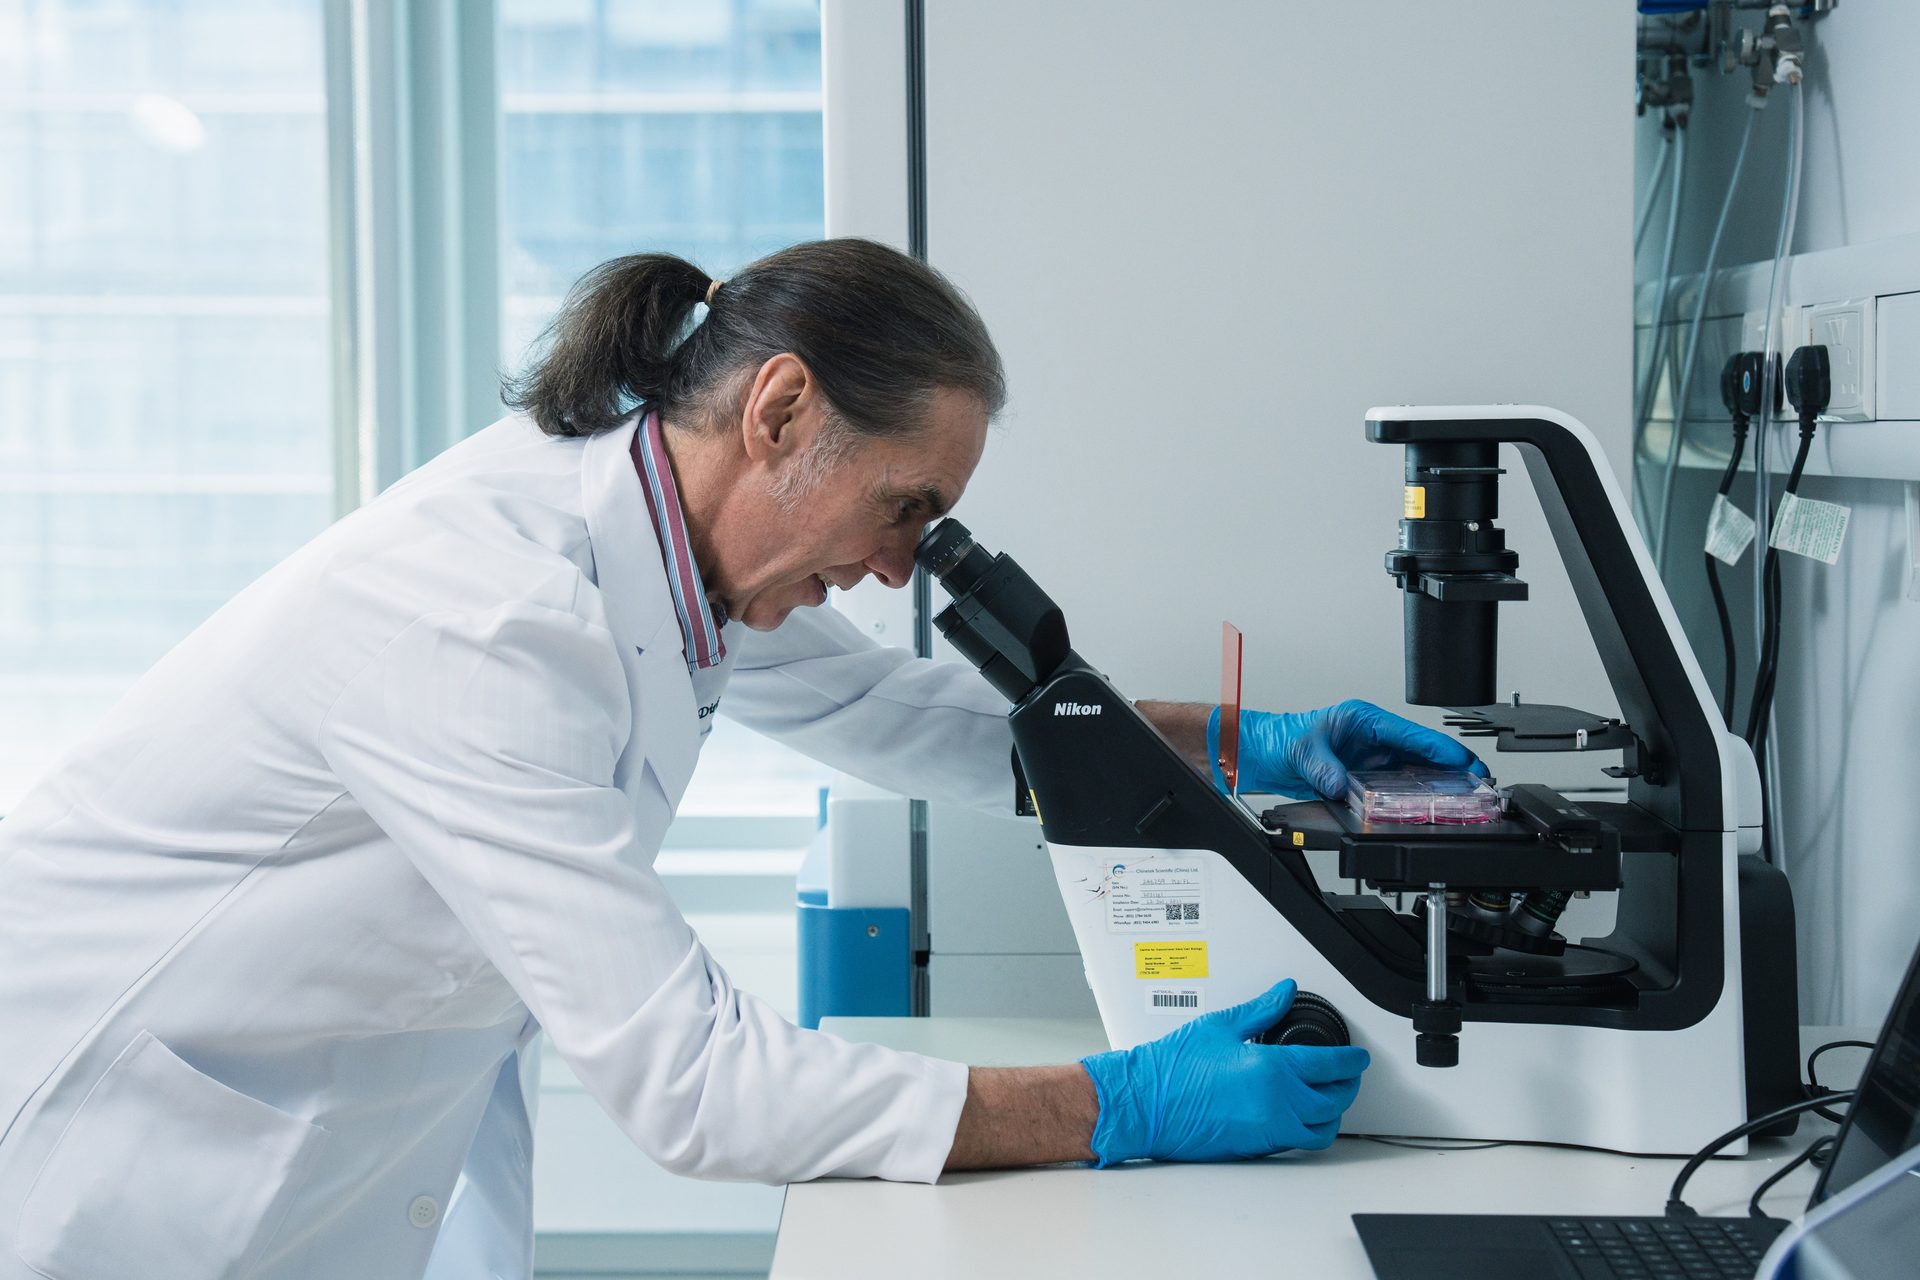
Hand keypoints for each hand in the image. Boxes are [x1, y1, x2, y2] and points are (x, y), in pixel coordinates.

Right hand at [1078, 980, 1369, 1165]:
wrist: (1146, 1104)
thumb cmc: (1173, 1068)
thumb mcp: (1220, 1026)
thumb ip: (1261, 1009)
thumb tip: (1284, 993)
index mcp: (1271, 1069)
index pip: (1331, 1065)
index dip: (1352, 1060)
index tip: (1359, 1056)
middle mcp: (1277, 1104)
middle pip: (1336, 1099)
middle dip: (1349, 1085)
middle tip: (1350, 1073)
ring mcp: (1269, 1129)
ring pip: (1323, 1127)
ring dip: (1334, 1112)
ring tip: (1331, 1096)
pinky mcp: (1258, 1147)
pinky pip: (1300, 1141)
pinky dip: (1311, 1128)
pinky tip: (1303, 1115)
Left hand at [1208, 698, 1484, 799]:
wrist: (1266, 753)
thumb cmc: (1283, 738)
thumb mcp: (1304, 751)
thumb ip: (1324, 769)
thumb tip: (1340, 785)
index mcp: (1364, 719)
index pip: (1410, 734)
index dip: (1439, 749)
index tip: (1462, 762)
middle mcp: (1374, 737)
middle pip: (1422, 752)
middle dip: (1452, 766)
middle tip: (1479, 782)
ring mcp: (1373, 758)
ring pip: (1416, 770)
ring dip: (1440, 783)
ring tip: (1467, 796)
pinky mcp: (1368, 776)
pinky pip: (1399, 786)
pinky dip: (1418, 795)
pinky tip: (1433, 806)